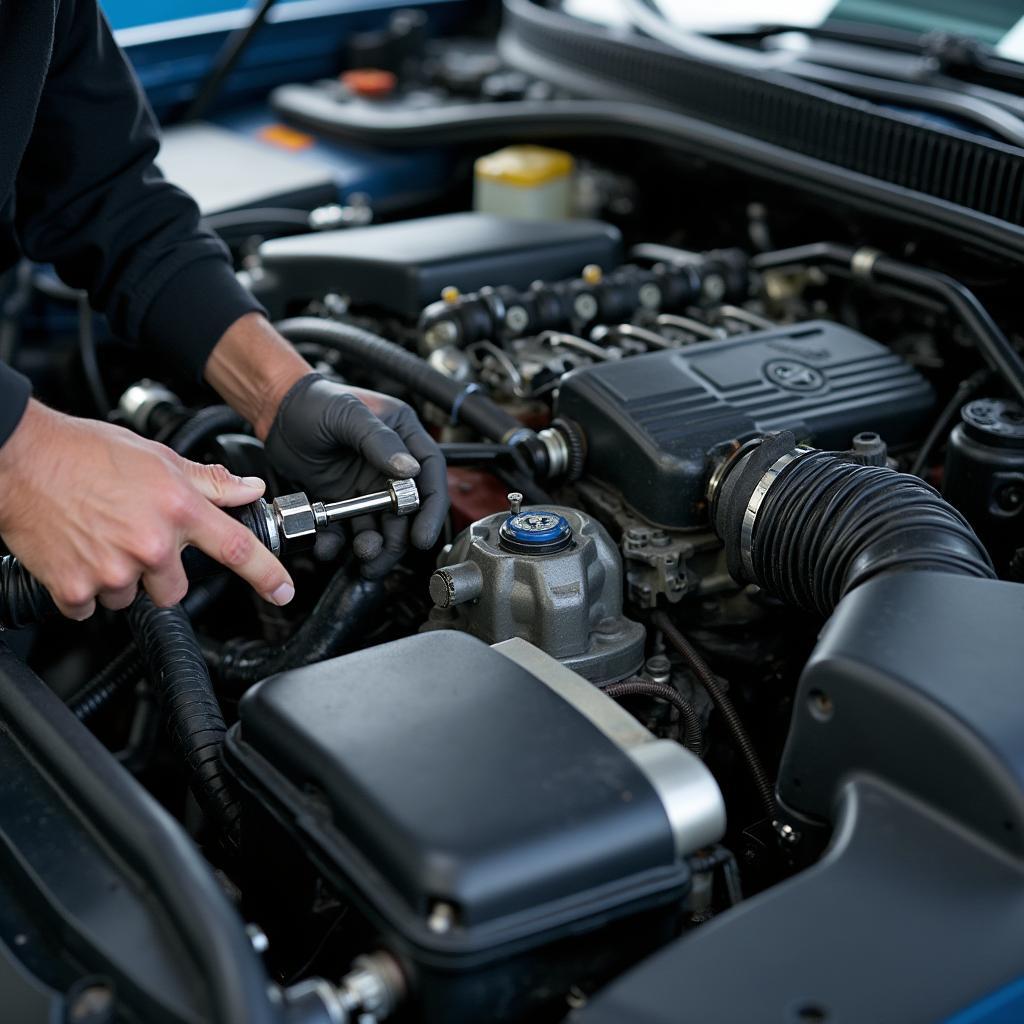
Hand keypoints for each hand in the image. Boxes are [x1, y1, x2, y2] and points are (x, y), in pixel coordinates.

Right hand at [0, 401, 294, 619]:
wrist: (19, 457)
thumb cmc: (84, 452)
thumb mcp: (159, 457)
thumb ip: (209, 481)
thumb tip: (249, 490)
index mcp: (178, 509)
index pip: (238, 549)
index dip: (267, 575)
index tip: (283, 592)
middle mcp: (151, 544)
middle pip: (175, 589)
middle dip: (160, 574)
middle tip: (134, 542)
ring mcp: (113, 570)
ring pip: (130, 597)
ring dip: (119, 579)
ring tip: (98, 539)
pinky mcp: (75, 588)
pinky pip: (90, 607)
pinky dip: (83, 589)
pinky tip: (76, 555)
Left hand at [265, 374, 448, 577]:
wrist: (276, 408)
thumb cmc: (315, 399)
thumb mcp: (349, 415)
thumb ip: (379, 441)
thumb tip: (409, 470)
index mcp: (403, 436)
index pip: (429, 475)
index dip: (430, 508)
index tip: (422, 534)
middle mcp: (389, 464)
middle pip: (407, 510)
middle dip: (398, 538)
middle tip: (384, 555)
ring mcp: (366, 484)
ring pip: (379, 525)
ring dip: (374, 546)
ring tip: (363, 557)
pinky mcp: (342, 499)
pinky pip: (346, 529)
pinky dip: (339, 543)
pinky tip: (329, 547)